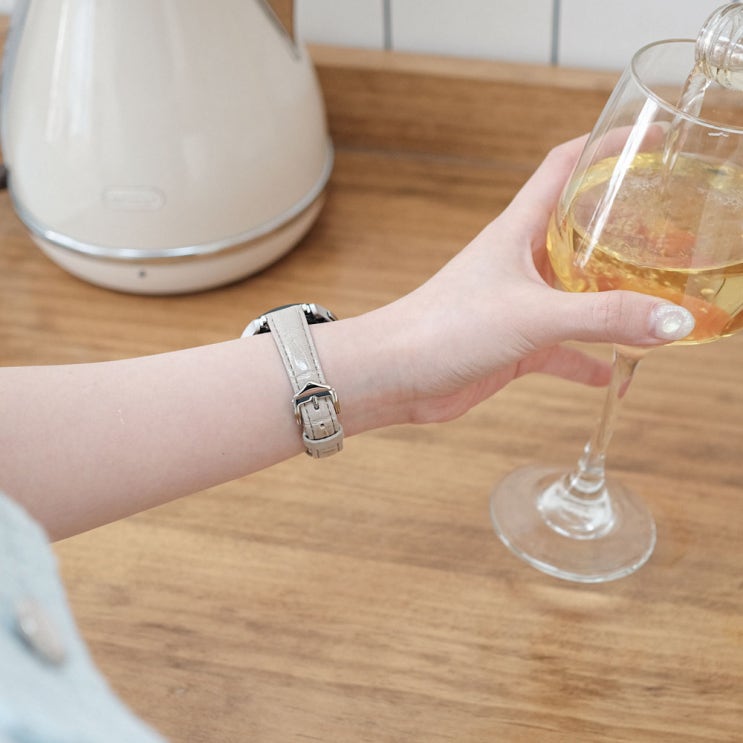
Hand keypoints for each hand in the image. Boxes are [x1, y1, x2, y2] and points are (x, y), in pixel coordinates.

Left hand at [380, 136, 694, 423]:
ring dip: (611, 301)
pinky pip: (561, 348)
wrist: (393, 376)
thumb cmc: (441, 328)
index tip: (646, 140)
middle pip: (578, 231)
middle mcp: (519, 262)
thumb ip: (603, 316)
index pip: (563, 168)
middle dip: (620, 229)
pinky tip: (613, 370)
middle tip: (667, 232)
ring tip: (655, 306)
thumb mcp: (532, 315)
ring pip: (575, 294)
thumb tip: (671, 320)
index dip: (602, 147)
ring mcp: (517, 304)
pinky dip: (587, 357)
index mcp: (517, 231)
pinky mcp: (512, 344)